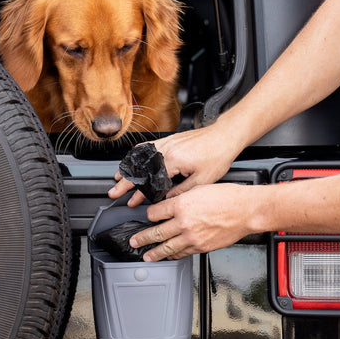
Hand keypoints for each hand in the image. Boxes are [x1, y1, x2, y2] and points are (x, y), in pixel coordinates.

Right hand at [108, 122, 240, 205]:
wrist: (225, 136)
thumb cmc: (217, 155)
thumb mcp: (202, 180)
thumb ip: (181, 191)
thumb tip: (166, 200)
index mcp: (173, 161)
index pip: (149, 181)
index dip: (139, 194)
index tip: (132, 202)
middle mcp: (167, 149)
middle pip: (140, 168)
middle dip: (125, 181)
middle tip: (114, 191)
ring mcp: (168, 142)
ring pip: (141, 156)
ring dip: (129, 167)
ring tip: (119, 177)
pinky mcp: (171, 138)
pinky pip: (149, 146)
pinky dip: (138, 154)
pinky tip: (134, 158)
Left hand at [128, 182, 262, 260]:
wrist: (246, 211)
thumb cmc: (228, 197)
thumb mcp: (199, 189)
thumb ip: (182, 198)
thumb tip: (171, 204)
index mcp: (181, 204)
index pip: (155, 212)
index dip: (149, 214)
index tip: (147, 216)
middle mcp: (184, 222)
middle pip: (156, 232)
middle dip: (142, 238)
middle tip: (134, 241)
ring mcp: (192, 237)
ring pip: (167, 247)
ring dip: (154, 252)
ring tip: (146, 256)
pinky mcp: (201, 247)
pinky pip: (183, 253)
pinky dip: (174, 255)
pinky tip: (169, 256)